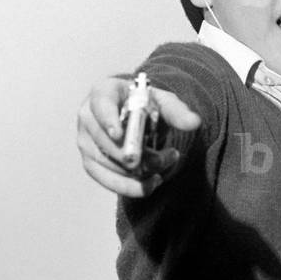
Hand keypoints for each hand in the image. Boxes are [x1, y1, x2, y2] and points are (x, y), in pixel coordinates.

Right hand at [76, 77, 201, 196]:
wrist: (133, 115)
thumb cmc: (145, 104)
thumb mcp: (162, 101)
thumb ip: (177, 110)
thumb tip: (194, 122)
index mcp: (102, 92)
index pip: (101, 104)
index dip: (108, 120)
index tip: (119, 135)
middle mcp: (87, 117)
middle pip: (106, 141)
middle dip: (137, 155)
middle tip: (166, 158)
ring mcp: (85, 142)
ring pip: (109, 164)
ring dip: (140, 171)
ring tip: (167, 164)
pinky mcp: (90, 163)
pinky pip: (108, 181)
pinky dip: (131, 187)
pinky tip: (152, 183)